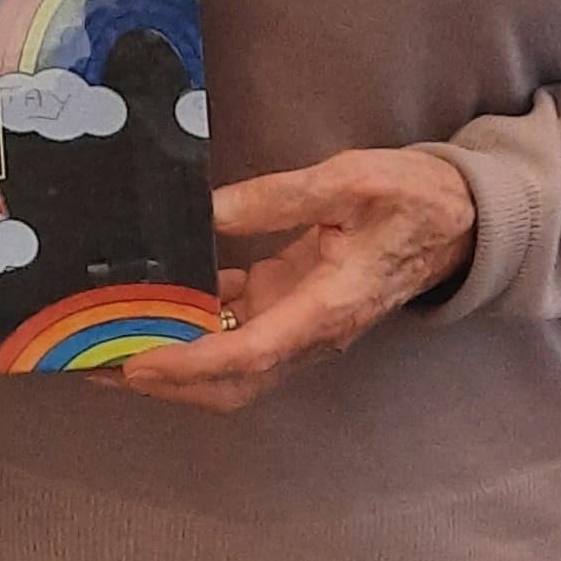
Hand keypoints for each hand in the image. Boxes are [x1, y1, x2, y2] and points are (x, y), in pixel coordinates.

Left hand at [117, 148, 474, 411]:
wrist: (462, 218)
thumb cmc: (414, 197)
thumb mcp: (351, 180)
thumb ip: (278, 197)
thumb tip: (205, 210)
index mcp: (326, 308)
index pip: (248, 354)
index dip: (188, 364)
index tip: (134, 362)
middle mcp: (310, 331)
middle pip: (230, 380)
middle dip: (165, 379)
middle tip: (98, 361)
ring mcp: (303, 321)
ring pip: (230, 359)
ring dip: (175, 352)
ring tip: (112, 331)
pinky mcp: (299, 303)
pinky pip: (241, 326)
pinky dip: (199, 319)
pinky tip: (159, 293)